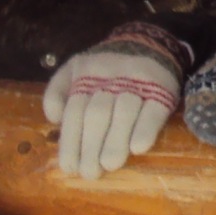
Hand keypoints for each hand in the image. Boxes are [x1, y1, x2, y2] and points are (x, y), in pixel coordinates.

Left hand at [43, 23, 185, 178]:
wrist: (150, 41)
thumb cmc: (107, 65)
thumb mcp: (76, 68)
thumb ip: (57, 90)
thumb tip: (53, 119)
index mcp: (86, 76)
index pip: (75, 111)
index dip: (71, 141)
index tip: (70, 168)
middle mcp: (109, 78)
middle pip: (97, 114)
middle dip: (90, 146)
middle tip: (89, 173)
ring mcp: (137, 83)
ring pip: (123, 112)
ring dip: (115, 141)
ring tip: (109, 166)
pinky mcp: (162, 89)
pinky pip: (153, 110)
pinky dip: (145, 129)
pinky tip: (138, 148)